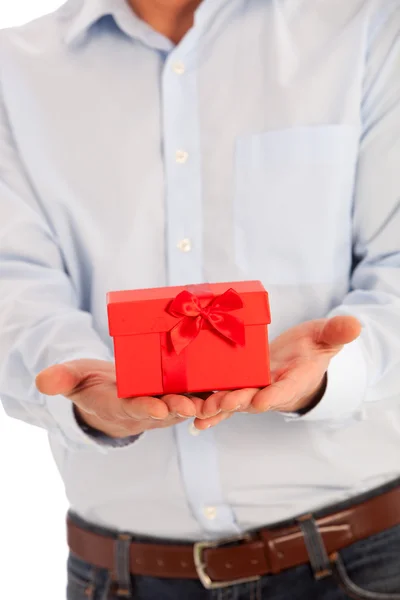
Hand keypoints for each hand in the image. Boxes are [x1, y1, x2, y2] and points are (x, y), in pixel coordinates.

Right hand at [35, 359, 230, 437]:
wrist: (118, 390)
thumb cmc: (96, 384)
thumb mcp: (77, 378)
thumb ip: (65, 378)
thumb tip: (43, 381)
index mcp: (128, 406)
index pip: (137, 410)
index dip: (146, 409)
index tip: (156, 406)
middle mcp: (155, 408)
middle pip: (172, 410)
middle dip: (184, 408)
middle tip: (195, 404)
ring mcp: (174, 401)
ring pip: (196, 404)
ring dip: (211, 403)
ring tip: (226, 396)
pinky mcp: (188, 391)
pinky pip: (207, 391)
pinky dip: (222, 389)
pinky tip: (239, 379)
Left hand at [194, 315, 361, 428]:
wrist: (296, 360)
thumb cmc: (312, 348)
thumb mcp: (325, 337)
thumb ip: (336, 332)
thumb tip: (355, 324)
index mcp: (294, 379)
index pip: (285, 389)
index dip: (275, 395)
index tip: (263, 400)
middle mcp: (271, 390)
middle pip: (253, 398)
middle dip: (238, 401)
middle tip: (223, 402)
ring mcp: (252, 391)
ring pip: (233, 403)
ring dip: (217, 408)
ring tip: (201, 411)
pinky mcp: (237, 388)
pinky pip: (222, 401)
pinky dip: (210, 411)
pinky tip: (194, 419)